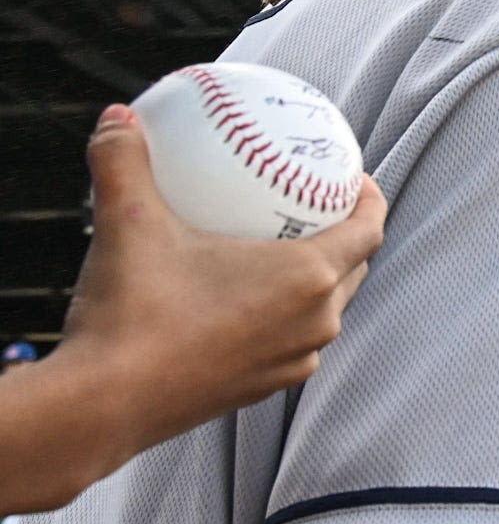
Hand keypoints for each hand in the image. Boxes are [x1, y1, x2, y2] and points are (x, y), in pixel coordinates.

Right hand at [41, 111, 387, 502]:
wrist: (101, 407)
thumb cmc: (129, 313)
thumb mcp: (128, 223)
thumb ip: (124, 163)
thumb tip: (115, 115)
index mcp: (308, 278)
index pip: (369, 228)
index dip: (371, 197)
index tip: (353, 175)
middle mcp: (315, 324)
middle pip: (355, 268)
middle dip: (348, 234)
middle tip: (318, 206)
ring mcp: (291, 363)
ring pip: (326, 311)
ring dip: (317, 280)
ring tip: (285, 251)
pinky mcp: (262, 390)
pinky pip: (290, 342)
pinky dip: (282, 316)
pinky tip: (243, 301)